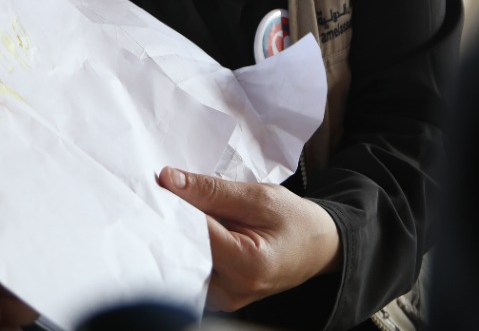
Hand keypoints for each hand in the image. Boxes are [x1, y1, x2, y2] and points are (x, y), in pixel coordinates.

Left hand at [157, 166, 341, 312]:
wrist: (318, 248)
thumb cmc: (295, 221)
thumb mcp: (258, 197)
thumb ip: (212, 190)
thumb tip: (169, 180)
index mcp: (247, 265)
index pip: (193, 233)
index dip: (173, 206)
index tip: (159, 184)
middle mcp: (232, 291)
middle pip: (183, 251)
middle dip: (171, 220)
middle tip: (163, 192)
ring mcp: (223, 298)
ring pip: (183, 260)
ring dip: (177, 232)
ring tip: (182, 208)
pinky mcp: (217, 296)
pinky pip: (191, 267)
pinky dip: (187, 244)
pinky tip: (191, 226)